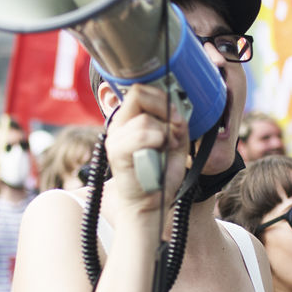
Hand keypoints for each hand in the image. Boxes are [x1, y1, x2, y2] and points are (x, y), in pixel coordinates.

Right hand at [102, 83, 188, 212]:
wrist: (151, 201)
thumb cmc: (160, 172)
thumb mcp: (175, 140)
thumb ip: (175, 121)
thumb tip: (176, 106)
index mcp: (130, 119)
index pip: (140, 90)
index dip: (161, 95)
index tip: (175, 113)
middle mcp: (119, 125)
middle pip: (138, 94)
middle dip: (163, 107)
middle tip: (175, 125)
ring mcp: (116, 138)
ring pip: (144, 119)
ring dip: (164, 131)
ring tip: (168, 146)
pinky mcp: (117, 152)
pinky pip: (141, 135)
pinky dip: (157, 140)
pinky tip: (161, 151)